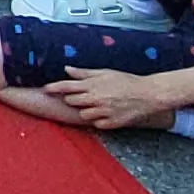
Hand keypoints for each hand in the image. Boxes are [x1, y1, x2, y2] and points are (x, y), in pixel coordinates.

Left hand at [45, 67, 177, 128]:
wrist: (147, 95)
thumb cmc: (126, 81)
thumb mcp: (105, 72)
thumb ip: (84, 73)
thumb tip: (67, 69)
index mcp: (93, 85)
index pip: (66, 86)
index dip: (54, 88)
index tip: (45, 89)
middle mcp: (95, 98)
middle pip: (71, 101)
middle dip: (72, 99)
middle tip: (82, 96)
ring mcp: (102, 112)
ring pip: (83, 115)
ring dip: (86, 110)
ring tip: (99, 104)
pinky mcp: (110, 123)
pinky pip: (96, 124)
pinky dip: (99, 119)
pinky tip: (107, 113)